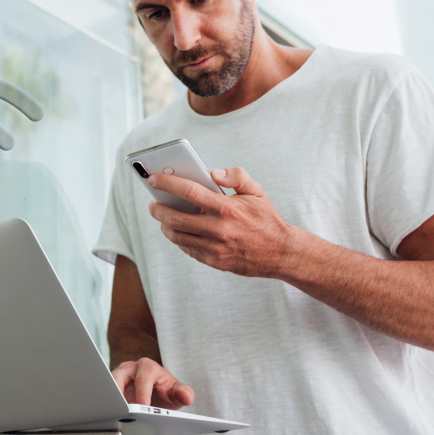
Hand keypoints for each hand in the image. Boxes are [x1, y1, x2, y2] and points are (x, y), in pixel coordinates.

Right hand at [111, 357, 193, 408]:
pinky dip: (107, 404)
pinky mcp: (110, 386)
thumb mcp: (177, 393)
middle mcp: (130, 369)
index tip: (143, 409)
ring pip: (108, 385)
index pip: (143, 380)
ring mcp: (118, 376)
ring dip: (110, 400)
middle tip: (122, 412)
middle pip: (119, 378)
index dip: (142, 395)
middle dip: (120, 395)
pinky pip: (105, 393)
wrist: (156, 391)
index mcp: (148, 367)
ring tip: (112, 416)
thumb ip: (184, 393)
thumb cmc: (165, 390)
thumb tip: (186, 396)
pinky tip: (110, 416)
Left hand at [147, 167, 298, 277]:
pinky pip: (187, 249)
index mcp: (227, 208)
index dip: (168, 183)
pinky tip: (180, 230)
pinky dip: (179, 239)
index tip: (153, 179)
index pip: (190, 192)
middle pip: (175, 219)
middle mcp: (219, 229)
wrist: (281, 253)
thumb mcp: (257, 192)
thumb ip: (236, 176)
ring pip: (177, 236)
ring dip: (165, 225)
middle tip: (153, 203)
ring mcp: (215, 248)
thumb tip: (212, 173)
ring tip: (164, 217)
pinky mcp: (214, 261)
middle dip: (157, 209)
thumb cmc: (266, 219)